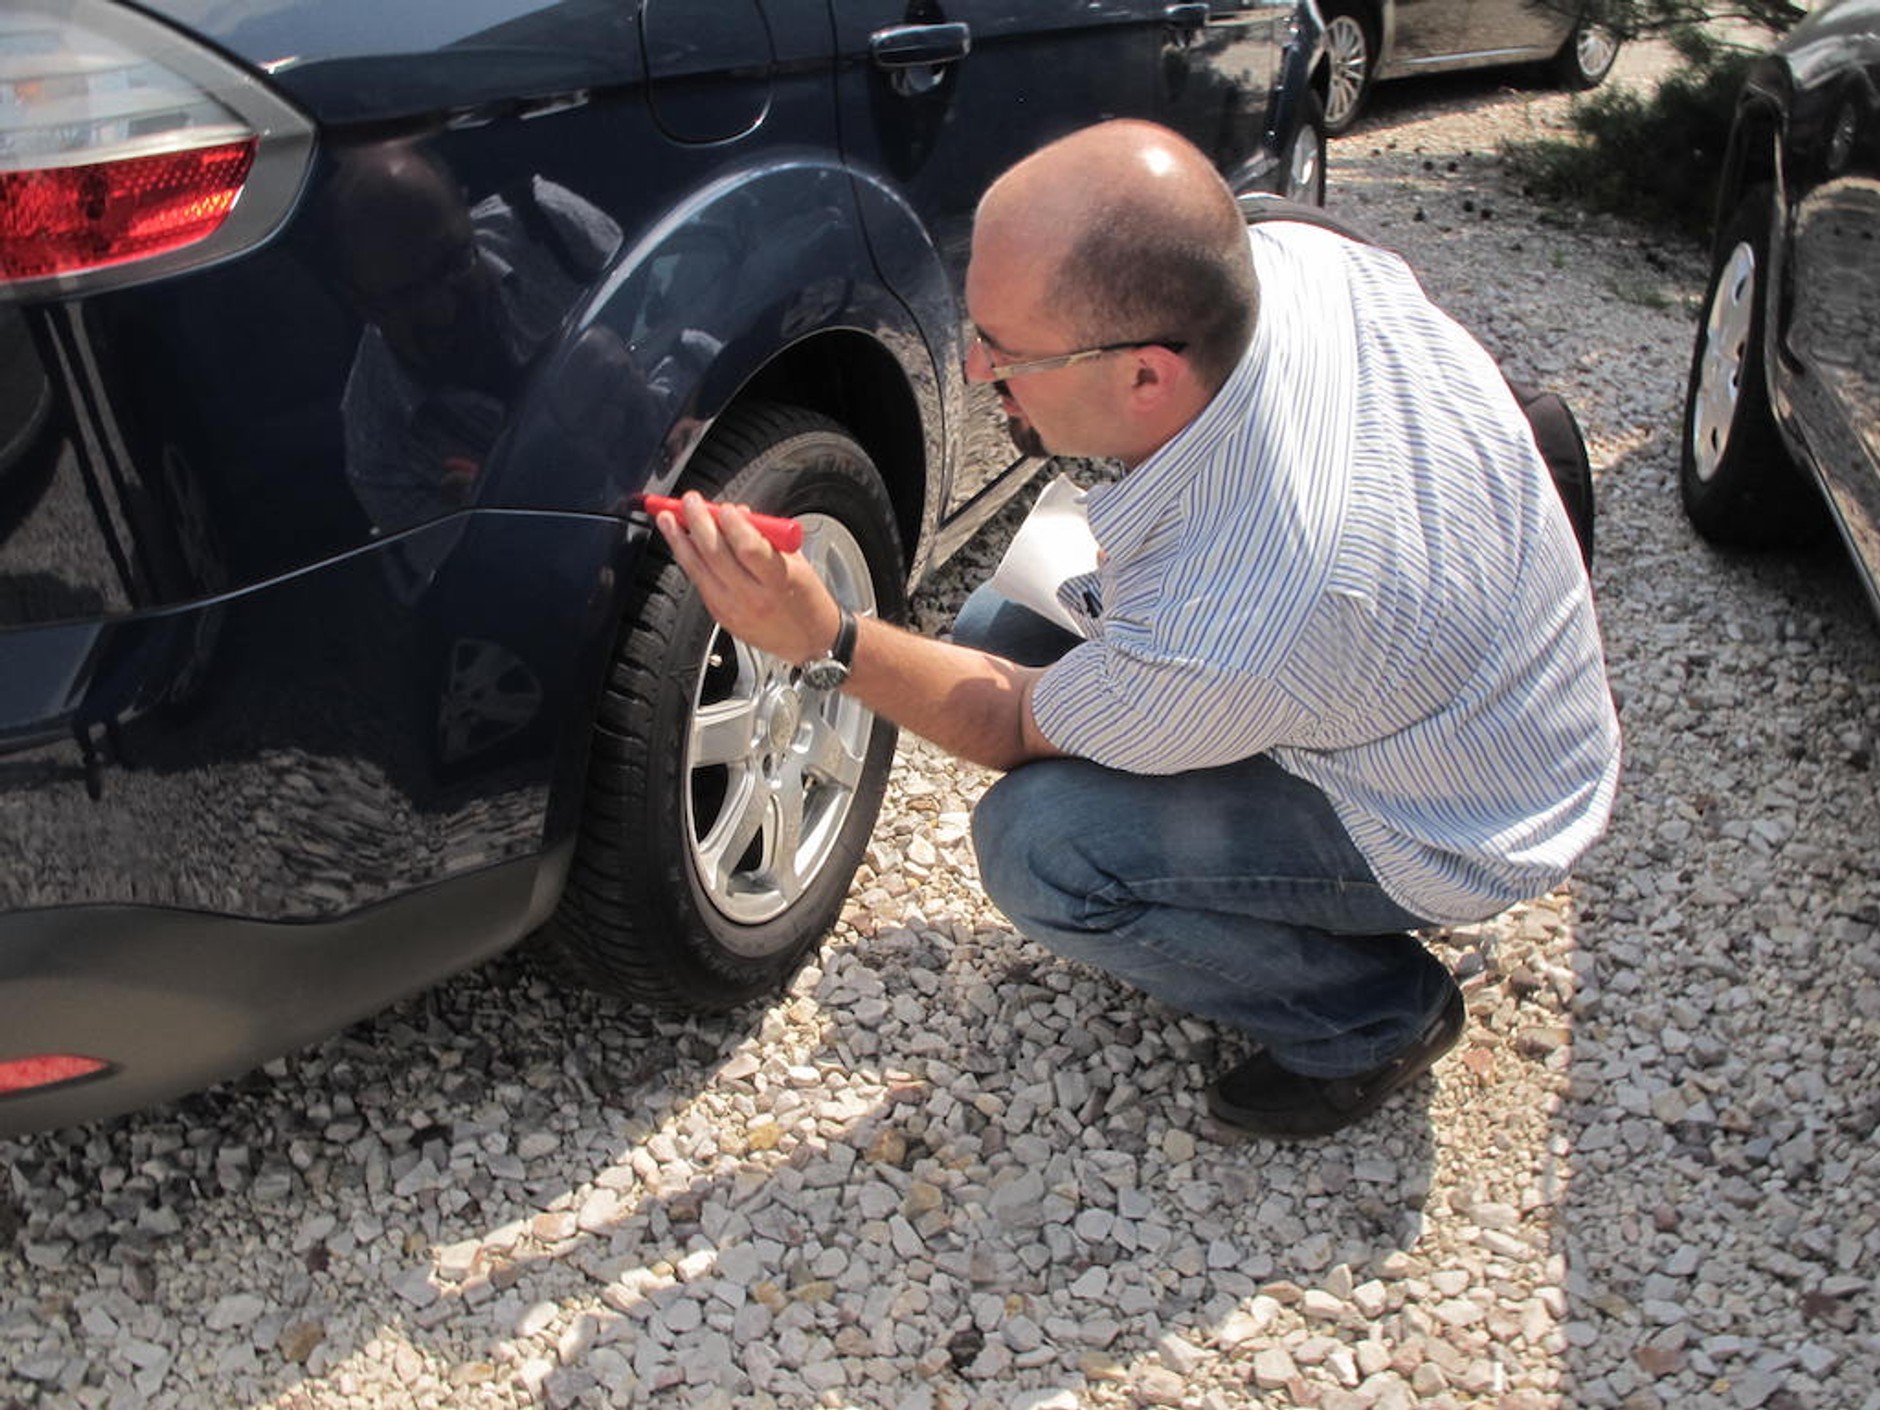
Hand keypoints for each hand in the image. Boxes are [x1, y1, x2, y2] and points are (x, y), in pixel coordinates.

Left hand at [654, 492, 841, 664]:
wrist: (810, 642)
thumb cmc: (807, 599)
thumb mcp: (797, 562)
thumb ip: (767, 537)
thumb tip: (739, 514)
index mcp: (778, 581)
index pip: (748, 548)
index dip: (732, 525)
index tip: (725, 507)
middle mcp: (753, 597)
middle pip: (716, 555)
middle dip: (699, 523)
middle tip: (690, 502)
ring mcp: (733, 609)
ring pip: (698, 569)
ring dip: (680, 541)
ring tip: (668, 519)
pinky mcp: (721, 616)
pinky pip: (699, 582)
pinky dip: (688, 560)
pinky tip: (681, 544)